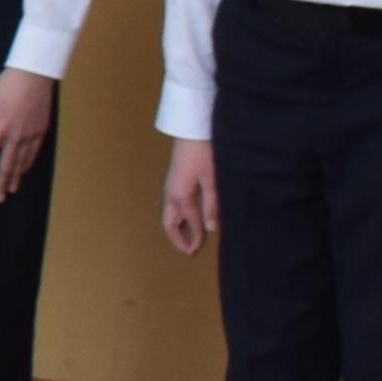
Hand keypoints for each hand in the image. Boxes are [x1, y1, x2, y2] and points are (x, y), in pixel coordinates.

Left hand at [0, 69, 54, 200]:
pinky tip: (24, 171)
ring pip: (22, 162)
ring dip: (16, 177)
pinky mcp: (41, 131)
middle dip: (1, 184)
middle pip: (6, 166)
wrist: (33, 75)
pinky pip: (33, 153)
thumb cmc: (5, 87)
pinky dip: (27, 165)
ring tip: (11, 190)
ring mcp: (30, 135)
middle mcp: (14, 136)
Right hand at [162, 137, 218, 256]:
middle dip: (178, 238)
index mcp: (179, 196)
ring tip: (190, 236)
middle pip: (169, 223)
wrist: (192, 129)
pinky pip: (175, 205)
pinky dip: (181, 216)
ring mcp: (171, 186)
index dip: (194, 239)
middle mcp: (171, 194)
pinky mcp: (176, 180)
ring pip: (171, 214)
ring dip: (179, 227)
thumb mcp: (212, 180)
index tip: (198, 251)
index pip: (189, 224)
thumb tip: (211, 228)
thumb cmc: (203, 152)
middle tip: (188, 250)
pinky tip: (191, 215)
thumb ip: (212, 205)